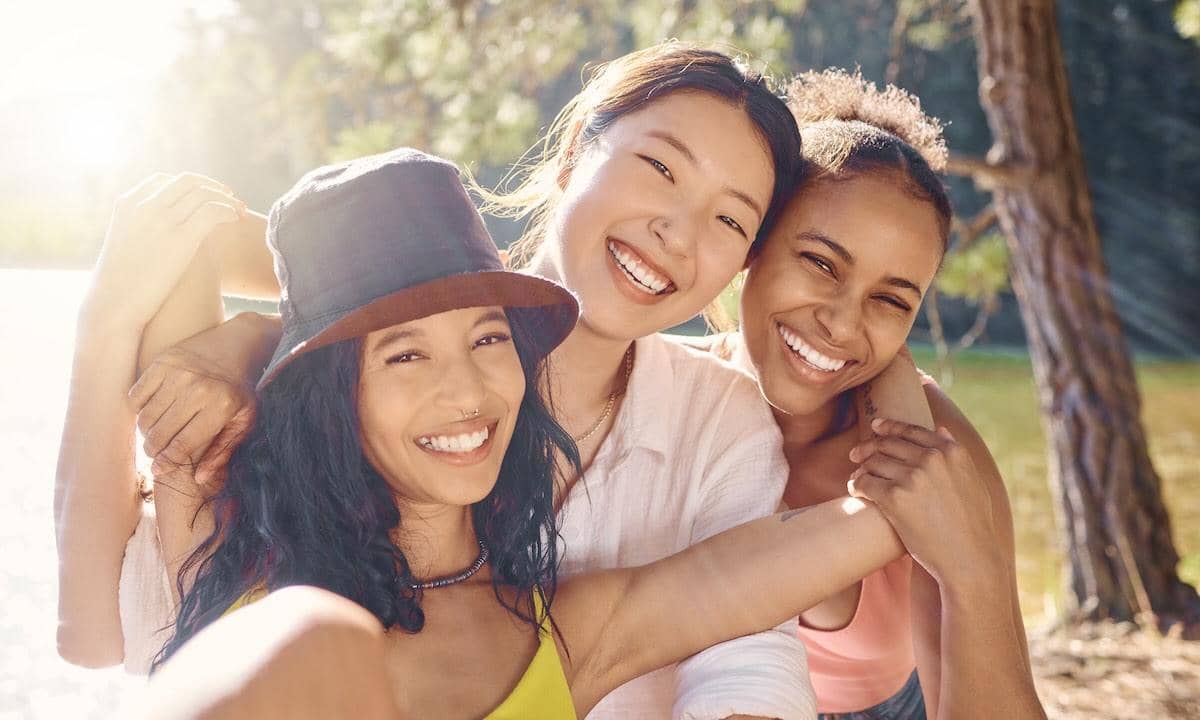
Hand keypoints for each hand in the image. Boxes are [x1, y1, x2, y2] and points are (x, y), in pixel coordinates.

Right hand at [88, 173, 244, 328]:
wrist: (113, 305)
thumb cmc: (119, 284)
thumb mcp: (123, 246)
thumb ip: (139, 230)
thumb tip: (156, 235)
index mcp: (127, 204)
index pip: (163, 180)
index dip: (190, 184)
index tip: (206, 193)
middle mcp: (144, 206)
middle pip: (188, 182)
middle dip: (213, 187)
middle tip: (230, 199)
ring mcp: (162, 220)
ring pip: (205, 194)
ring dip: (227, 200)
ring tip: (240, 211)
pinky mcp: (181, 238)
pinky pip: (213, 212)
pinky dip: (229, 211)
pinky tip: (236, 220)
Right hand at [129, 314, 278, 487]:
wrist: (238, 344)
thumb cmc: (241, 389)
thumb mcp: (243, 421)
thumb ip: (223, 450)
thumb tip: (199, 479)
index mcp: (221, 407)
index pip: (183, 444)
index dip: (168, 461)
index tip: (158, 470)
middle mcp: (198, 389)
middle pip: (160, 433)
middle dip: (154, 449)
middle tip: (156, 451)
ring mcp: (178, 373)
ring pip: (145, 417)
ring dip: (146, 430)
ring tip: (156, 432)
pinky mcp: (162, 361)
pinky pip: (136, 395)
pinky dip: (138, 408)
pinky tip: (151, 410)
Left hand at [846, 418, 1003, 584]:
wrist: (969, 559)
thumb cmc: (973, 526)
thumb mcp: (973, 482)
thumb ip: (955, 456)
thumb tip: (941, 429)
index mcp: (952, 451)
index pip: (912, 430)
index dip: (889, 426)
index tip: (875, 427)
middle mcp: (932, 458)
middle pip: (887, 444)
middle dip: (868, 447)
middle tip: (855, 455)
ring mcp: (912, 476)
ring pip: (873, 462)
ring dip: (862, 469)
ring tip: (858, 479)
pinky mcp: (894, 497)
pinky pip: (863, 482)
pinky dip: (856, 485)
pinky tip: (856, 492)